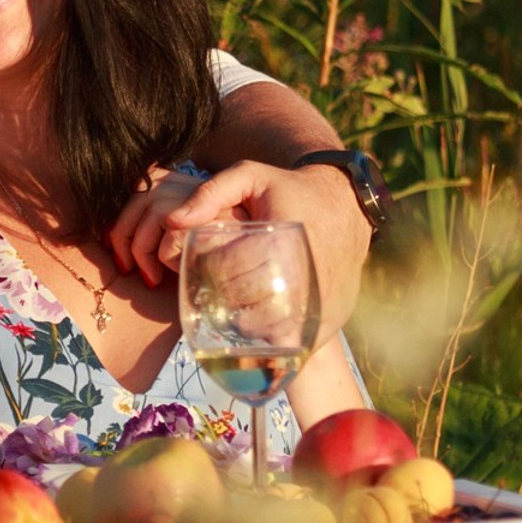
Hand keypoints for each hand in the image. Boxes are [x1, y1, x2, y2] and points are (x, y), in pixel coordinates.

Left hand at [108, 160, 370, 337]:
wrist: (348, 210)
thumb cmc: (292, 192)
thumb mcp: (253, 177)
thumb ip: (211, 192)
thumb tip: (172, 220)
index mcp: (279, 244)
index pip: (225, 270)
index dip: (210, 269)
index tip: (213, 263)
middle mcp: (301, 280)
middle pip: (238, 301)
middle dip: (221, 295)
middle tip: (224, 283)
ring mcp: (316, 309)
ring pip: (258, 329)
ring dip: (240, 319)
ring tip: (241, 298)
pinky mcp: (325, 327)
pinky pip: (284, 345)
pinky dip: (266, 337)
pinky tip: (262, 316)